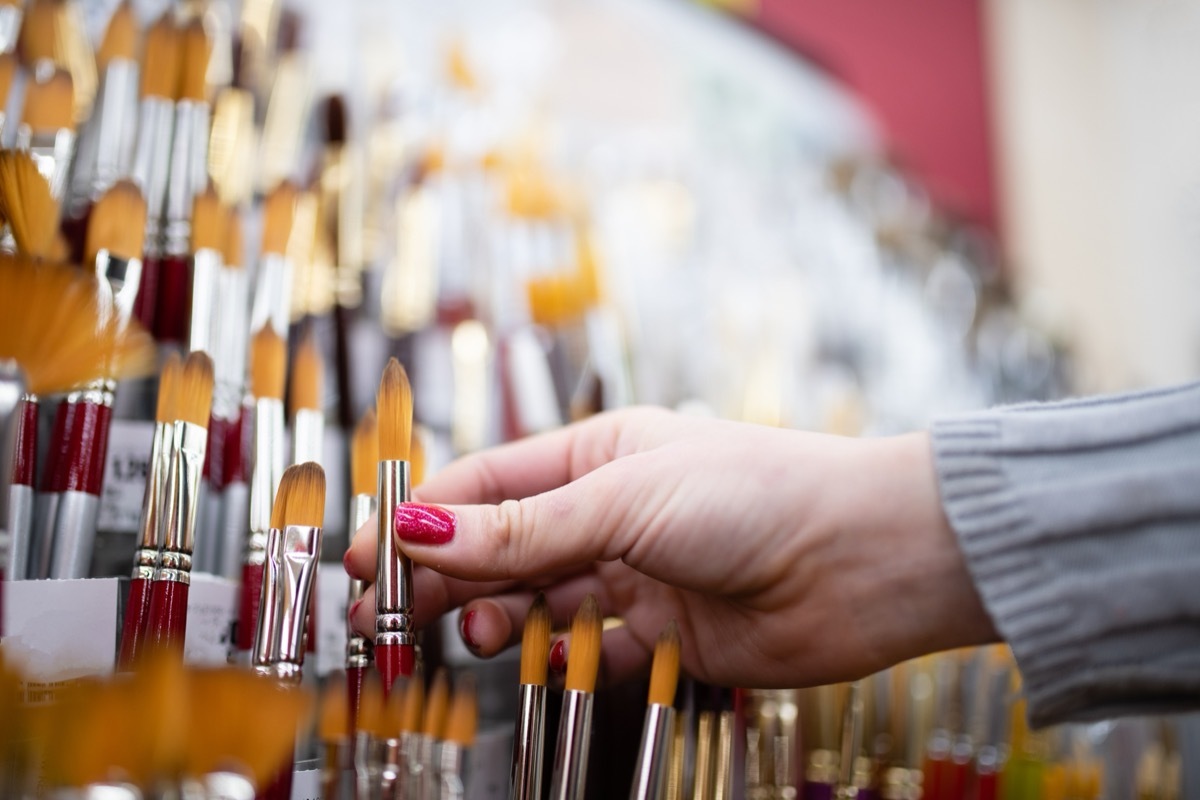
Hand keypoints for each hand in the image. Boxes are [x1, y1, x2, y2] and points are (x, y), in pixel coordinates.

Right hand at [345, 407, 997, 687]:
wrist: (861, 560)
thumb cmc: (755, 492)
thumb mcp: (622, 499)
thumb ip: (520, 529)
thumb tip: (417, 526)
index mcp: (596, 455)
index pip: (486, 484)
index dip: (422, 518)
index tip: (365, 555)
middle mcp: (610, 511)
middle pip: (501, 545)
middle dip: (445, 577)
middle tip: (388, 615)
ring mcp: (634, 572)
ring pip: (537, 599)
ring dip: (497, 617)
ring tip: (480, 634)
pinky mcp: (662, 632)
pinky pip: (589, 648)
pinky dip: (560, 655)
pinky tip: (544, 655)